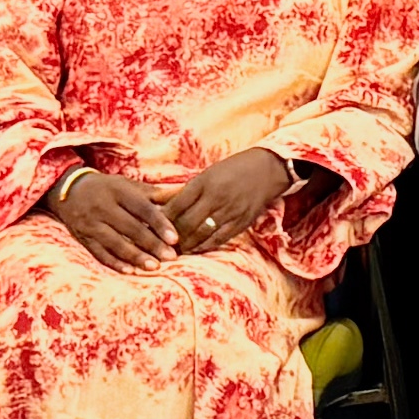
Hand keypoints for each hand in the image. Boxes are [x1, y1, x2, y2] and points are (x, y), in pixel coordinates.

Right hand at [42, 164, 177, 270]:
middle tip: (171, 257)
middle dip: (152, 244)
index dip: (159, 224)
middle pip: (130, 228)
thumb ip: (156, 193)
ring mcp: (91, 224)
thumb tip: (185, 193)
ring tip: (154, 267)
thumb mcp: (129, 185)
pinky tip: (130, 271)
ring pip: (115, 243)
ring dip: (135, 257)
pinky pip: (99, 253)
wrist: (68, 190)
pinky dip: (115, 263)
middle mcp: (103, 207)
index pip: (142, 209)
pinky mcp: (83, 238)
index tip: (175, 238)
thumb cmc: (108, 188)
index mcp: (118, 191)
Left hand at [159, 146, 295, 252]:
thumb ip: (189, 190)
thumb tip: (162, 202)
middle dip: (170, 235)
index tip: (150, 226)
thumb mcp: (209, 172)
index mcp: (205, 181)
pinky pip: (219, 239)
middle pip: (186, 222)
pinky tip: (194, 250)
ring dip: (185, 244)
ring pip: (201, 233)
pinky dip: (204, 246)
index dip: (162, 218)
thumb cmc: (235, 168)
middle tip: (156, 244)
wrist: (269, 169)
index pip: (177, 204)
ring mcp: (230, 211)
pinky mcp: (242, 222)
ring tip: (172, 251)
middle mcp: (216, 197)